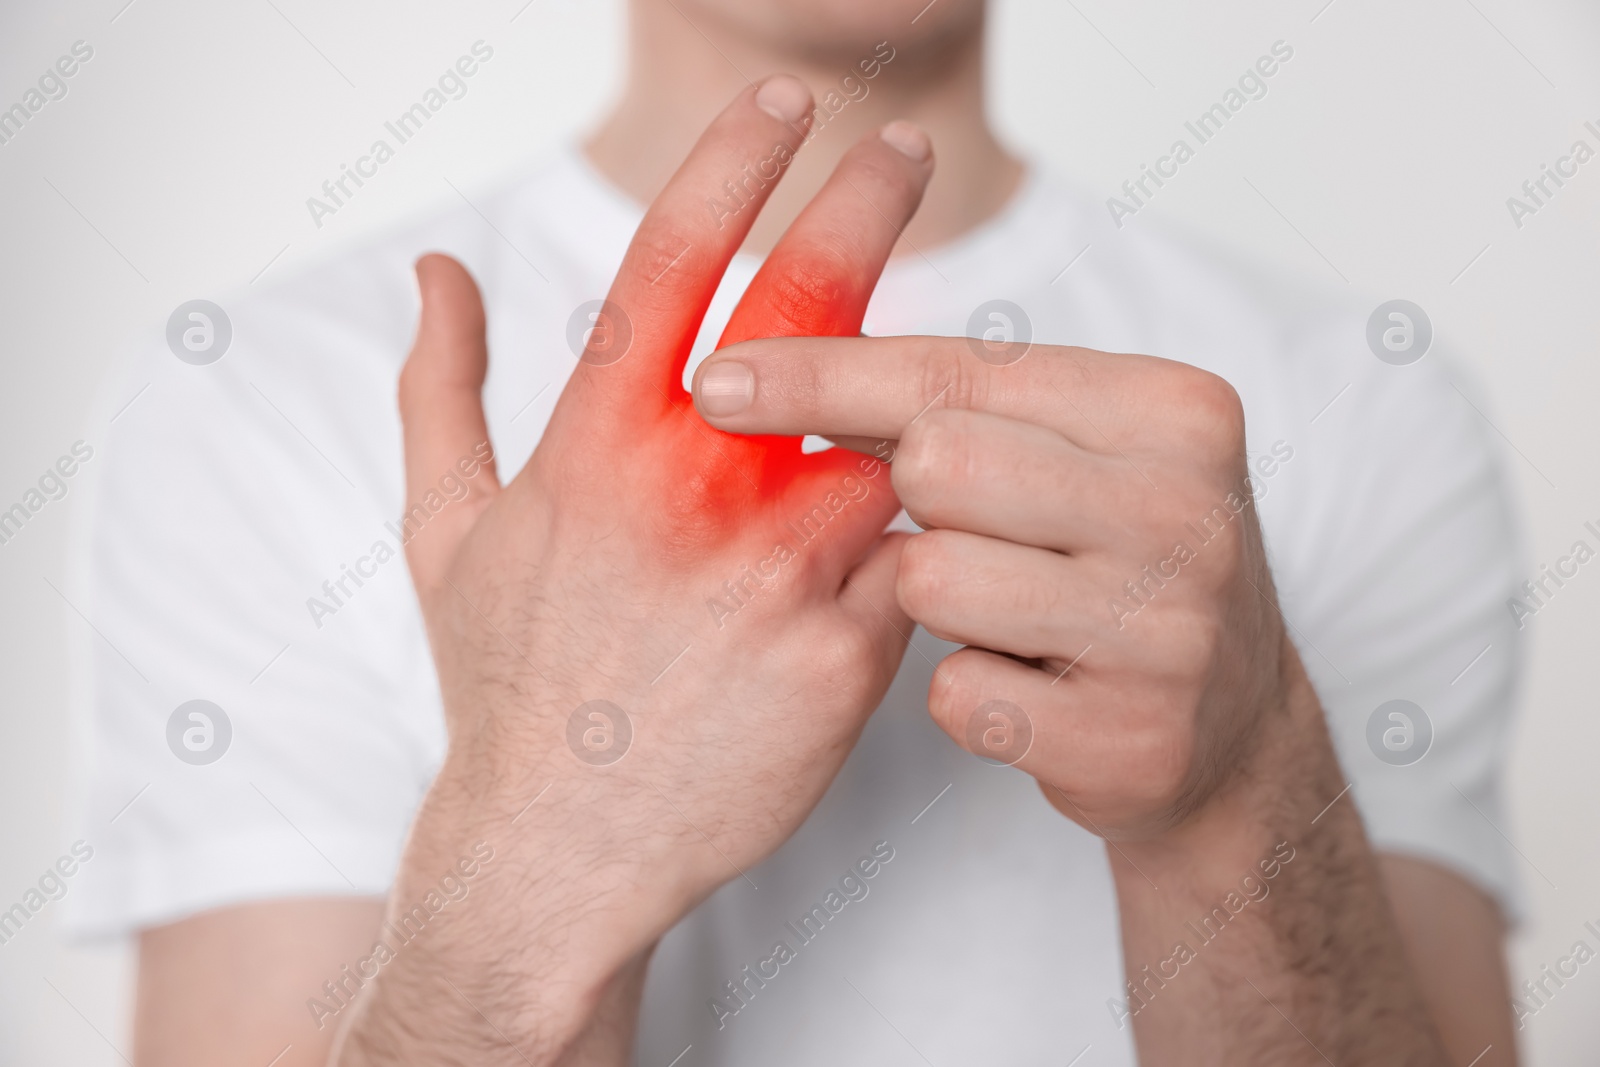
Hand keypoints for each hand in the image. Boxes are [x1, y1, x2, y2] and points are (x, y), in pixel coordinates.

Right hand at [336, 78, 936, 1063]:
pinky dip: (924, 523)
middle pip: (809, 308)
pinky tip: (928, 528)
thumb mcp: (445, 531)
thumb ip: (442, 386)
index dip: (738, 159)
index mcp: (598, 448)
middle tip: (905, 148)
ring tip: (929, 382)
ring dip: (914, 394)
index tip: (788, 101)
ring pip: (893, 435)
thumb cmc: (505, 682)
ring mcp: (781, 572)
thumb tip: (435, 270)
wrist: (563, 848)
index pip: (679, 259)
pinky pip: (917, 553)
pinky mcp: (852, 651)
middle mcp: (694, 492)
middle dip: (865, 204)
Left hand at [691, 335, 1293, 839]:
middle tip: (972, 530)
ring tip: (1010, 612)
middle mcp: (1188, 511)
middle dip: (917, 501)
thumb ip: (947, 406)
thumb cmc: (1113, 560)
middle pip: (937, 466)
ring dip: (939, 601)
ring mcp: (1171, 632)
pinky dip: (965, 693)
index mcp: (1174, 411)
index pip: (957, 373)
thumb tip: (753, 375)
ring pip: (934, 581)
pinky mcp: (1133, 740)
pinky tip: (1028, 688)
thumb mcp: (1069, 456)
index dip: (822, 375)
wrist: (1226, 727)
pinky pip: (955, 694)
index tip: (716, 381)